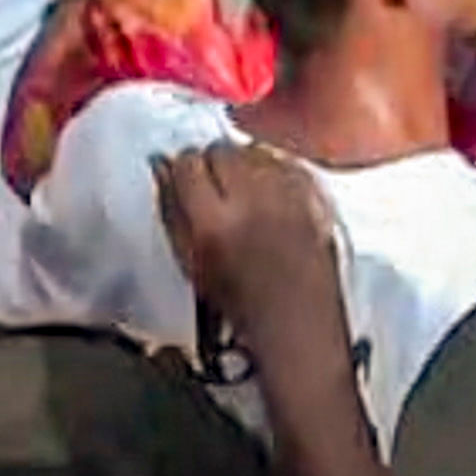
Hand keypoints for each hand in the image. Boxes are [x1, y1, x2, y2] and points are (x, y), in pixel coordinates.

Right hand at [155, 142, 343, 338]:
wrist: (297, 325)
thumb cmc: (240, 304)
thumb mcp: (190, 263)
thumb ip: (171, 211)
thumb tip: (160, 165)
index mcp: (213, 222)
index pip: (187, 164)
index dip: (181, 169)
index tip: (182, 178)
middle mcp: (253, 200)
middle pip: (221, 150)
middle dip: (212, 161)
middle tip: (212, 183)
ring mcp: (289, 196)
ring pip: (255, 150)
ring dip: (244, 162)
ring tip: (242, 186)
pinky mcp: (315, 198)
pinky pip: (287, 162)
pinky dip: (276, 168)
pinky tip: (270, 188)